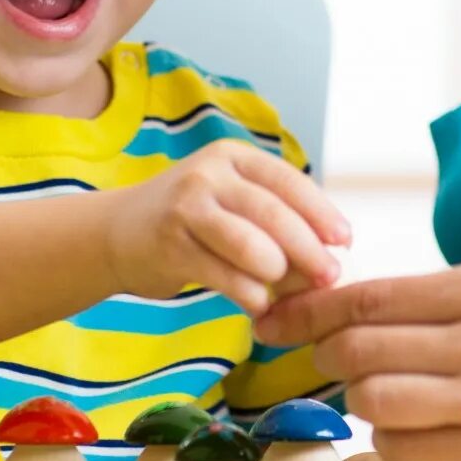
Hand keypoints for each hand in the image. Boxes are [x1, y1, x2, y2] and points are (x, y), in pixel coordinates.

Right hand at [105, 140, 349, 315]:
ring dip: (278, 272)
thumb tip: (329, 258)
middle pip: (273, 213)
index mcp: (233, 156)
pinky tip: (260, 304)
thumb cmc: (191, 220)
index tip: (344, 240)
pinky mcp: (170, 245)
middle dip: (308, 249)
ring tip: (288, 290)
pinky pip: (222, 275)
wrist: (116, 232)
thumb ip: (276, 220)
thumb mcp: (232, 202)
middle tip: (329, 276)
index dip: (321, 212)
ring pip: (249, 243)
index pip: (289, 181)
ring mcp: (185, 208)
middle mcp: (208, 174)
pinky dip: (249, 294)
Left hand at [256, 262, 460, 460]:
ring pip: (372, 402)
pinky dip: (398, 443)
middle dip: (332, 360)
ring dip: (366, 406)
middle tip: (337, 367)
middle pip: (358, 348)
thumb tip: (359, 312)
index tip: (275, 317)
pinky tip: (425, 433)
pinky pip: (408, 449)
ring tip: (396, 402)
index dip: (310, 310)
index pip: (371, 295)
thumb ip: (450, 303)